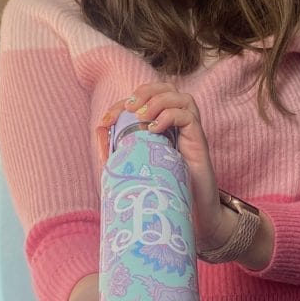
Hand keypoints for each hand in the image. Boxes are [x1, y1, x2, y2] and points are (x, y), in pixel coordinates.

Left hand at [98, 83, 226, 250]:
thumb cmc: (165, 189)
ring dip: (157, 101)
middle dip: (145, 91)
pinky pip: (188, 115)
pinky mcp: (199, 140)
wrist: (193, 213)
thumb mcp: (134, 168)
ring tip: (142, 118)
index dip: (123, 103)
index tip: (106, 121)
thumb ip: (115, 149)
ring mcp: (190, 131)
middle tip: (130, 109)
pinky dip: (170, 116)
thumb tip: (100, 129)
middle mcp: (178, 123)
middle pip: (166, 87)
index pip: (145, 99)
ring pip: (180, 96)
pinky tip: (155, 130)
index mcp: (161, 125)